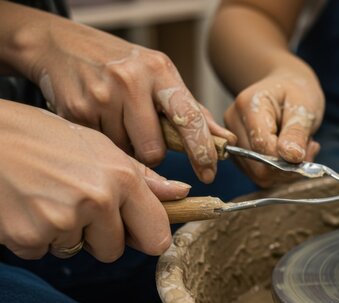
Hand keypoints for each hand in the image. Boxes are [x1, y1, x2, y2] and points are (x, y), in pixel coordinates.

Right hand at [0, 100, 189, 260]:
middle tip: (76, 202)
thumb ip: (142, 178)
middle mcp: (98, 200)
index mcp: (122, 178)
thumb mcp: (99, 146)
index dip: (145, 237)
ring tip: (48, 196)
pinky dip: (35, 236)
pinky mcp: (29, 237)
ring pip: (77, 250)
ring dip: (65, 234)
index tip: (135, 232)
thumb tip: (180, 194)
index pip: (156, 237)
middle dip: (99, 235)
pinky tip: (26, 206)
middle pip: (114, 250)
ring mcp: (62, 221)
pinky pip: (43, 252)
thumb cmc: (41, 136)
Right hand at [15, 9, 235, 182]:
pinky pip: (104, 149)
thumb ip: (193, 110)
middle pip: (154, 149)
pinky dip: (106, 142)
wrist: (63, 46)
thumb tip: (226, 140)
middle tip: (143, 133)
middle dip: (153, 152)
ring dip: (127, 146)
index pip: (189, 118)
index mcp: (159, 71)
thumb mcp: (162, 76)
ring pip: (128, 153)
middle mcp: (130, 81)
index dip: (202, 150)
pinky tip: (100, 119)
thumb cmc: (123, 65)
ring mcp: (101, 97)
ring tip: (118, 119)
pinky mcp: (77, 112)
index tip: (210, 172)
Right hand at [224, 71, 322, 186]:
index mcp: (248, 105)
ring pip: (258, 174)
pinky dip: (280, 171)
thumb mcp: (304, 106)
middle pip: (257, 165)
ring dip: (286, 171)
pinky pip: (259, 174)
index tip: (307, 153)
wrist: (286, 87)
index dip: (285, 158)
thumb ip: (297, 132)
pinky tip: (291, 154)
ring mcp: (233, 140)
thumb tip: (291, 157)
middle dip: (288, 167)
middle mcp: (233, 123)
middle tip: (309, 150)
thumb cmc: (296, 92)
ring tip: (302, 149)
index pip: (261, 145)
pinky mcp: (238, 154)